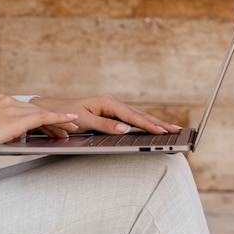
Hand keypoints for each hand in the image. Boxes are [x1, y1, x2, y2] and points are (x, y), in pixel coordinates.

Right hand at [0, 94, 78, 163]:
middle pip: (36, 110)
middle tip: (67, 128)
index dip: (42, 117)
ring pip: (41, 113)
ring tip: (71, 128)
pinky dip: (57, 119)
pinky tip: (68, 121)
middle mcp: (6, 101)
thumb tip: (18, 135)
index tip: (53, 124)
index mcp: (0, 101)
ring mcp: (10, 108)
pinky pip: (41, 117)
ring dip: (58, 121)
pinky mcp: (15, 119)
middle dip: (53, 120)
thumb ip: (4, 127)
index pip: (27, 108)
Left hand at [30, 94, 182, 136]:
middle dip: (158, 123)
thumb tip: (124, 128)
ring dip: (155, 122)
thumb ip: (104, 125)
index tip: (162, 131)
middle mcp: (112, 102)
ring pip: (138, 115)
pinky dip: (145, 122)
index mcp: (107, 102)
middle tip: (177, 131)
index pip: (132, 116)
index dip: (148, 125)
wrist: (56, 109)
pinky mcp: (113, 112)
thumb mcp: (84, 121)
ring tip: (173, 129)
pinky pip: (132, 118)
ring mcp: (113, 107)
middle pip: (139, 114)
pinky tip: (155, 127)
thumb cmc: (68, 115)